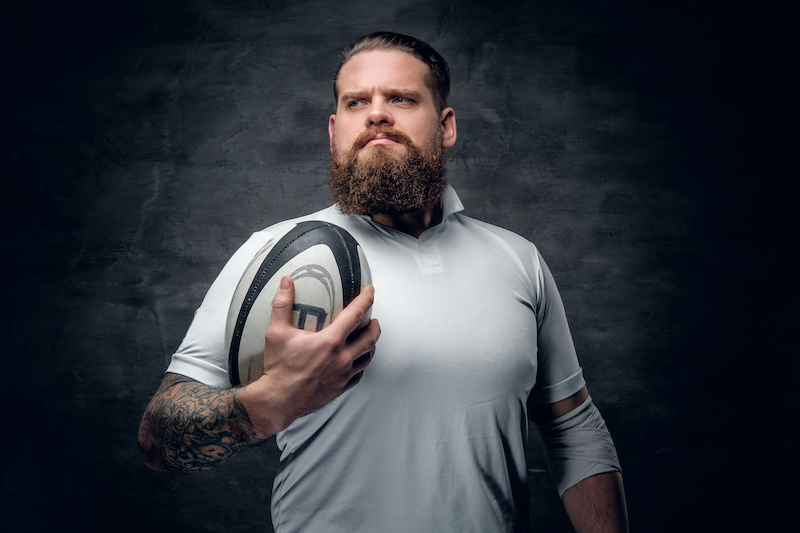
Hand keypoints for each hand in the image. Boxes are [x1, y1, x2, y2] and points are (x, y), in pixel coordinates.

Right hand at [237, 276, 379, 436]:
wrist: (278, 400)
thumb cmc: (278, 367)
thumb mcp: (276, 332)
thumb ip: (282, 304)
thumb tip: (286, 282)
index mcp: (330, 341)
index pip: (356, 314)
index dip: (366, 299)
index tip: (370, 291)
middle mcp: (342, 358)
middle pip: (370, 337)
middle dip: (374, 325)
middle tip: (372, 319)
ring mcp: (343, 375)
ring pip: (368, 356)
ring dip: (370, 345)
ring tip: (367, 338)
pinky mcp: (341, 388)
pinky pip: (359, 374)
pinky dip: (361, 364)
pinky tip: (356, 361)